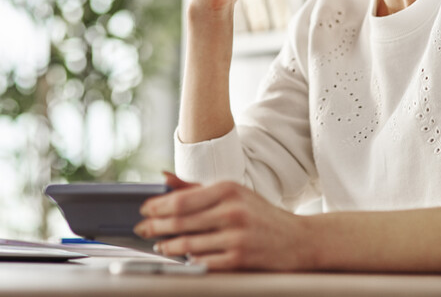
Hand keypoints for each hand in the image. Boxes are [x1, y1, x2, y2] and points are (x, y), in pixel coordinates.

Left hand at [134, 172, 312, 270]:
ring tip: (158, 244)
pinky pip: (204, 261)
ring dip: (168, 245)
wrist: (299, 240)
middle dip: (155, 225)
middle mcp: (232, 211)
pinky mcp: (239, 259)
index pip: (182, 198)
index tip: (144, 209)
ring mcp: (236, 237)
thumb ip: (196, 187)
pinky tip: (181, 257)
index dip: (157, 206)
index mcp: (228, 189)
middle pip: (180, 220)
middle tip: (141, 229)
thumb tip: (164, 178)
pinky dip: (189, 260)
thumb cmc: (261, 215)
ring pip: (188, 243)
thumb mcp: (233, 193)